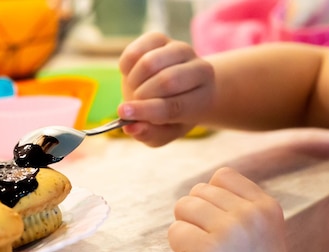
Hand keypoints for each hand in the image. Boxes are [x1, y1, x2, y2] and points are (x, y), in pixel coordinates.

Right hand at [117, 32, 214, 146]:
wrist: (176, 89)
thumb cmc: (171, 116)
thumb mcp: (164, 132)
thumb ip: (149, 134)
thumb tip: (129, 127)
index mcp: (204, 97)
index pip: (176, 105)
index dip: (147, 110)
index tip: (124, 113)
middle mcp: (199, 68)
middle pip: (166, 81)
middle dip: (141, 95)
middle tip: (134, 103)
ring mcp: (180, 49)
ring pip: (149, 63)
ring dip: (133, 82)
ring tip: (135, 91)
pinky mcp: (160, 39)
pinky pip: (135, 51)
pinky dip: (126, 67)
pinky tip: (132, 76)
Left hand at [168, 167, 295, 251]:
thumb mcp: (265, 237)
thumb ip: (244, 210)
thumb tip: (206, 187)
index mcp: (268, 208)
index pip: (222, 176)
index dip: (211, 200)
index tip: (219, 228)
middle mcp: (250, 215)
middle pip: (198, 192)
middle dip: (195, 217)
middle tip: (211, 248)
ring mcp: (228, 232)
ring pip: (183, 208)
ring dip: (185, 231)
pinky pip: (174, 232)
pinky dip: (178, 250)